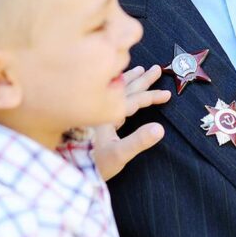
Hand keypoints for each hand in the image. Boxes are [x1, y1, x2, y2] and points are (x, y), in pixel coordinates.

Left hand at [92, 64, 171, 180]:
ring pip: (116, 88)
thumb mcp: (118, 154)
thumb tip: (160, 128)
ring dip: (129, 78)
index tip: (167, 94)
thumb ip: (138, 141)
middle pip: (126, 88)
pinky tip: (117, 83)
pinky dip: (117, 84)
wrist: (68, 167)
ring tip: (139, 69)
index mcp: (108, 113)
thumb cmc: (93, 164)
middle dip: (142, 79)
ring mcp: (95, 108)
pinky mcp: (91, 114)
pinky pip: (107, 92)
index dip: (152, 96)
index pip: (135, 99)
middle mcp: (100, 105)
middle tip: (157, 69)